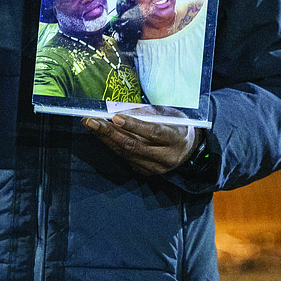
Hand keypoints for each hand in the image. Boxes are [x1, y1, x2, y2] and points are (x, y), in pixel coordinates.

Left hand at [82, 113, 201, 176]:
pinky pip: (125, 157)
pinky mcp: (145, 172)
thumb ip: (147, 112)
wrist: (189, 149)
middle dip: (109, 132)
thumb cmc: (177, 126)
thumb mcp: (168, 114)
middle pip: (133, 145)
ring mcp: (155, 167)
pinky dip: (112, 145)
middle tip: (91, 120)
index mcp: (176, 139)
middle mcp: (166, 157)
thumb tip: (121, 108)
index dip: (133, 125)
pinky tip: (101, 135)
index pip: (153, 132)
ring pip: (126, 153)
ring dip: (105, 138)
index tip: (115, 117)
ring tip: (91, 125)